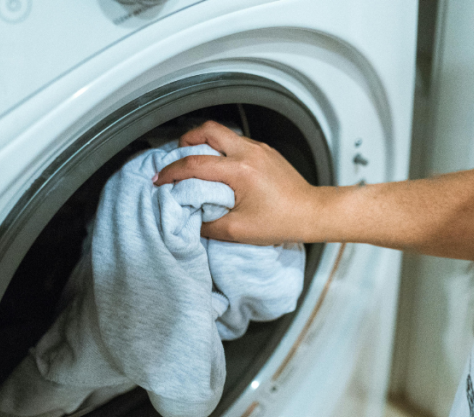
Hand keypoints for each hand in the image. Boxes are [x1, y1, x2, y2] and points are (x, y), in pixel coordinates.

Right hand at [155, 121, 321, 244]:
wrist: (312, 213)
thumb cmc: (282, 221)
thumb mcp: (238, 231)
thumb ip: (208, 225)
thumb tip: (190, 218)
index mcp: (239, 171)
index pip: (194, 164)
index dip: (171, 171)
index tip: (161, 180)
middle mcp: (249, 153)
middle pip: (208, 130)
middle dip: (186, 140)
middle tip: (177, 156)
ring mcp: (259, 149)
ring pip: (224, 133)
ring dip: (205, 142)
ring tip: (196, 160)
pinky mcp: (267, 151)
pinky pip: (238, 142)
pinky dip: (223, 149)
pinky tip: (221, 167)